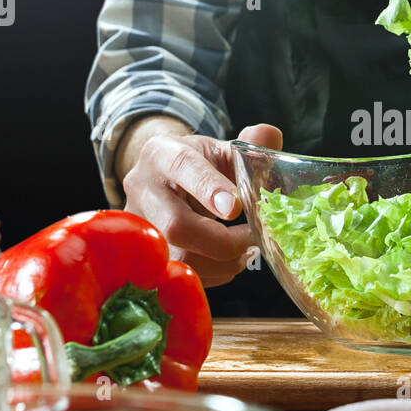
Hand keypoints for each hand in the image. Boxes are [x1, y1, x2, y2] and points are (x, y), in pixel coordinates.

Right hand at [122, 120, 282, 286]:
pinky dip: (214, 274)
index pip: (182, 167)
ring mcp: (139, 225)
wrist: (161, 183)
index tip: (237, 208)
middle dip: (223, 240)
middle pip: (176, 225)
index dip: (209, 188)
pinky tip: (231, 261)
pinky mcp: (146, 253)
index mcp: (162, 153)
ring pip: (178, 257)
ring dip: (223, 262)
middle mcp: (143, 188)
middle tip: (253, 237)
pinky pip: (180, 275)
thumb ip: (250, 144)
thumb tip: (271, 135)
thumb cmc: (198, 166)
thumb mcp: (220, 149)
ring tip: (247, 251)